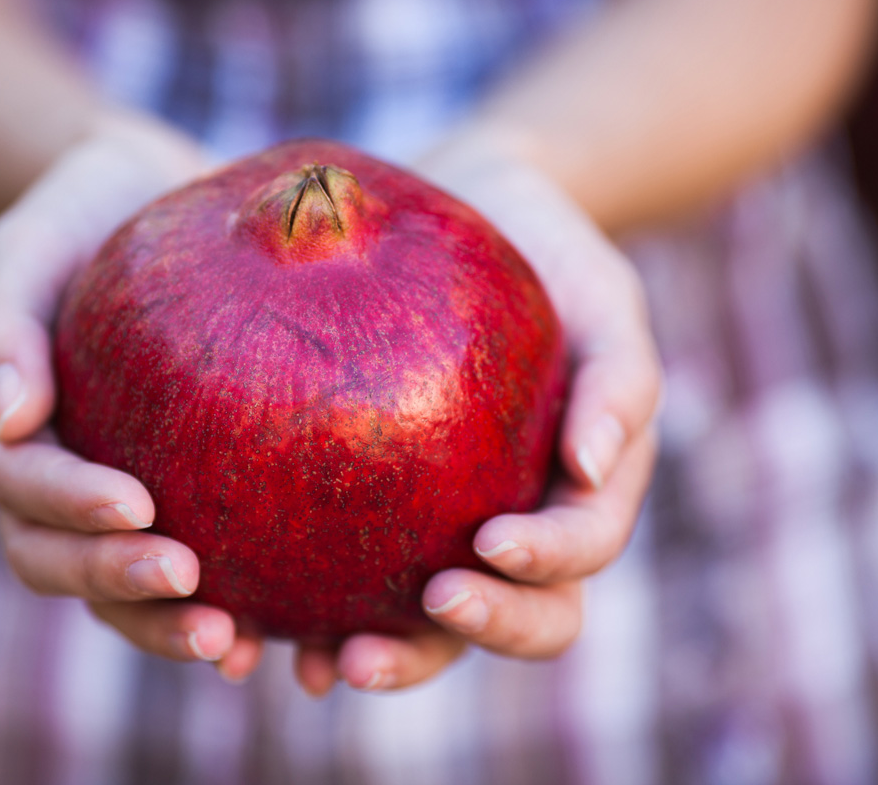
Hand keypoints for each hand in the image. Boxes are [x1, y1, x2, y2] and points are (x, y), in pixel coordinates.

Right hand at [0, 114, 266, 678]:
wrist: (140, 204)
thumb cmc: (84, 211)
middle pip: (53, 560)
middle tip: (198, 598)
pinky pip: (172, 567)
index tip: (140, 508)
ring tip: (234, 646)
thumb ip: (1, 318)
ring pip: (106, 587)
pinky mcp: (157, 498)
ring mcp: (90, 495)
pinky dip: (209, 610)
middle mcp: (34, 475)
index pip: (18, 482)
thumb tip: (8, 417)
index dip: (69, 506)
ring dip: (160, 626)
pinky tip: (268, 636)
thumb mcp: (33, 238)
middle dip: (117, 586)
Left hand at [292, 128, 662, 695]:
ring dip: (389, 657)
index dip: (540, 572)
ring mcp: (455, 523)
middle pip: (515, 619)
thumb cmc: (552, 255)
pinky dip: (318, 611)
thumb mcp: (603, 299)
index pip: (575, 559)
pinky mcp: (390, 504)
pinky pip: (357, 567)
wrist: (479, 211)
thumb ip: (618, 380)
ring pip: (434, 623)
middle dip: (463, 636)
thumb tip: (588, 467)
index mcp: (581, 494)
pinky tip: (260, 625)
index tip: (487, 543)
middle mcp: (522, 524)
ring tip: (315, 666)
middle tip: (394, 637)